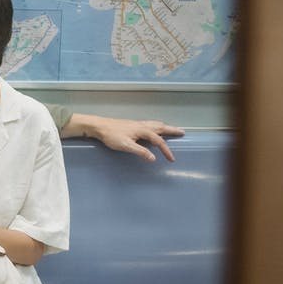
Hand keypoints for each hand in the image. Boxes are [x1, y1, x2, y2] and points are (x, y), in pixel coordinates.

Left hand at [65, 113, 183, 161]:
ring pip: (155, 124)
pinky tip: (153, 128)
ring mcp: (137, 124)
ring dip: (165, 127)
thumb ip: (140, 152)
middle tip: (182, 132)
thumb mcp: (126, 146)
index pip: (159, 141)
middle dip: (172, 130)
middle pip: (161, 128)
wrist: (100, 126)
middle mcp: (142, 125)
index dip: (166, 150)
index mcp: (143, 131)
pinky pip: (149, 124)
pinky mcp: (132, 125)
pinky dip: (156, 126)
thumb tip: (153, 158)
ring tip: (171, 128)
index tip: (171, 159)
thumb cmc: (112, 136)